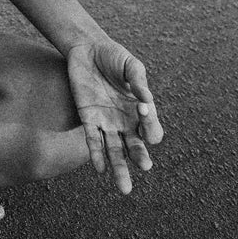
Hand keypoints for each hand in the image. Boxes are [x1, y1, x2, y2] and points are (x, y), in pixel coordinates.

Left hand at [66, 39, 163, 193]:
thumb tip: (145, 100)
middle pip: (135, 147)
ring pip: (114, 151)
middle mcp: (124, 120)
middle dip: (140, 158)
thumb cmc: (113, 56)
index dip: (150, 125)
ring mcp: (106, 122)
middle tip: (145, 166)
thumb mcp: (130, 65)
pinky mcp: (88, 118)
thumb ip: (138, 81)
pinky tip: (99, 169)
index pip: (151, 129)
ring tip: (124, 189)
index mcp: (139, 110)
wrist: (87, 49)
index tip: (142, 109)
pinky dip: (96, 155)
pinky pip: (93, 141)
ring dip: (119, 168)